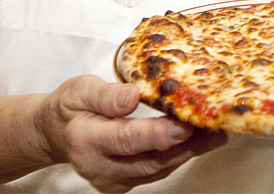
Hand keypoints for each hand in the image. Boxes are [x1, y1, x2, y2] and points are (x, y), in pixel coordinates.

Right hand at [37, 76, 226, 191]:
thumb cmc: (71, 107)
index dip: (157, 134)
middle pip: (149, 159)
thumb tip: (133, 95)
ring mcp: (113, 180)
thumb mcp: (80, 90)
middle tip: (214, 126)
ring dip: (189, 151)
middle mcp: (99, 167)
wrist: (58, 133)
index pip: (126, 140)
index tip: (185, 124)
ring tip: (216, 131)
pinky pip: (157, 170)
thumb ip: (106, 95)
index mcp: (85, 139)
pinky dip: (179, 154)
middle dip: (184, 145)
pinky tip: (200, 139)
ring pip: (158, 168)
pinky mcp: (125, 184)